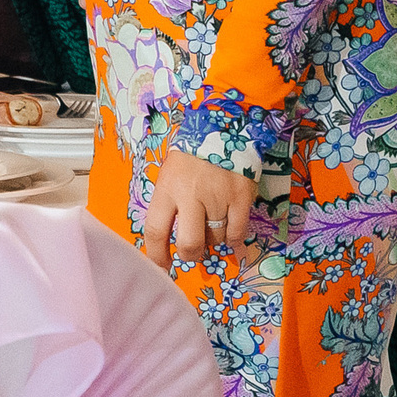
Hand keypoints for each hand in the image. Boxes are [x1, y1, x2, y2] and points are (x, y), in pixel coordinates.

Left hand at [140, 147, 255, 269]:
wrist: (221, 129)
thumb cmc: (189, 157)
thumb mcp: (168, 176)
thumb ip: (168, 205)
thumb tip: (169, 239)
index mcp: (167, 189)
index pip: (156, 230)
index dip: (156, 255)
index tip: (161, 268)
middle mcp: (191, 196)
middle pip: (190, 243)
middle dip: (190, 255)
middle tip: (192, 255)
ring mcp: (218, 198)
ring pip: (216, 238)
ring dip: (213, 242)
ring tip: (211, 230)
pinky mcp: (241, 198)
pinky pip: (238, 232)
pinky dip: (235, 244)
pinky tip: (234, 246)